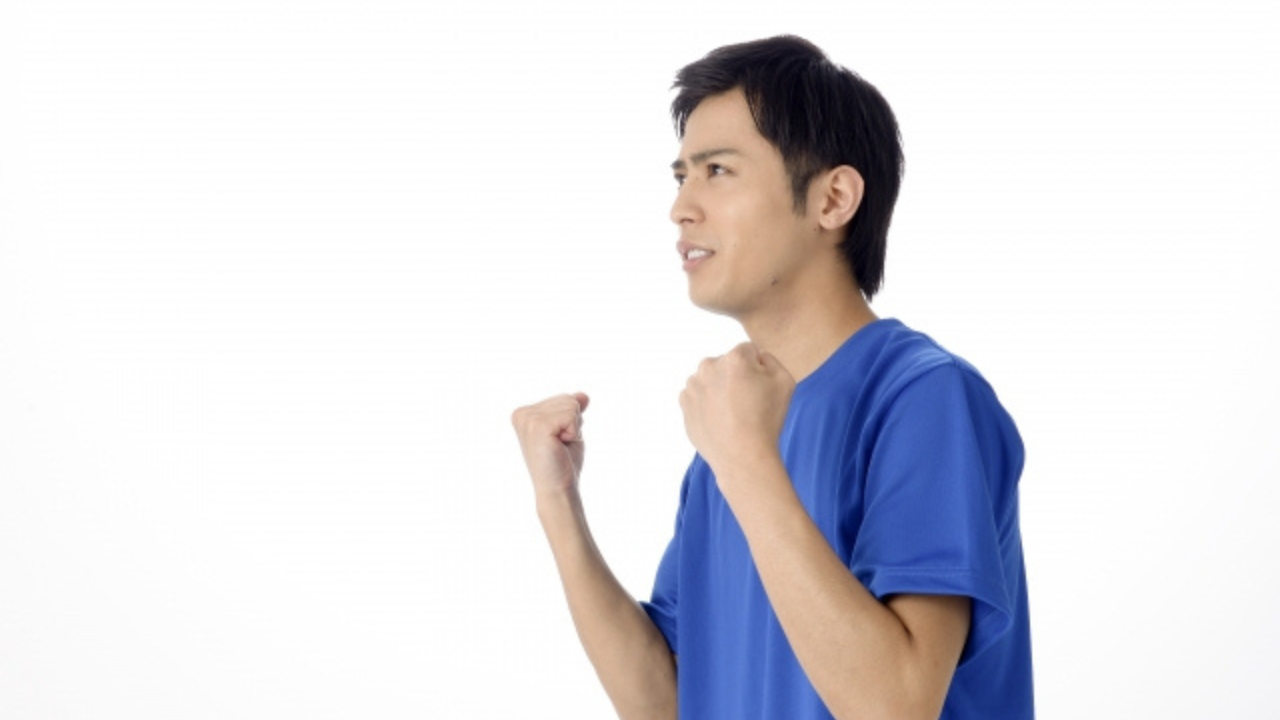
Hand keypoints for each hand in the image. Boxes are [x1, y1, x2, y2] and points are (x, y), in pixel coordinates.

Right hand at [511, 392, 589, 500]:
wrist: (558, 488)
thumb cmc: (563, 463)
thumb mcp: (569, 430)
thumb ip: (572, 410)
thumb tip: (583, 395)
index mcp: (524, 413)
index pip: (563, 398)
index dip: (570, 421)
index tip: (557, 441)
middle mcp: (522, 413)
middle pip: (567, 399)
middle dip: (573, 423)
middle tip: (559, 445)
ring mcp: (528, 419)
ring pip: (571, 405)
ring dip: (573, 429)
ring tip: (559, 446)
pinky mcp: (538, 426)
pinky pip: (572, 415)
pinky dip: (574, 432)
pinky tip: (559, 446)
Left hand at [679, 343, 794, 489]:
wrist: (742, 458)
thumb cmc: (766, 421)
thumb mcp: (785, 381)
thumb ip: (770, 359)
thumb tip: (756, 357)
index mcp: (733, 358)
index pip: (749, 351)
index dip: (759, 370)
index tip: (760, 389)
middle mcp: (708, 367)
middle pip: (727, 364)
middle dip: (736, 377)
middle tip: (747, 403)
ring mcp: (693, 387)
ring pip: (711, 380)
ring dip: (720, 389)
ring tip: (733, 414)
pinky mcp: (685, 405)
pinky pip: (699, 397)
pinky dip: (708, 404)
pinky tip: (721, 420)